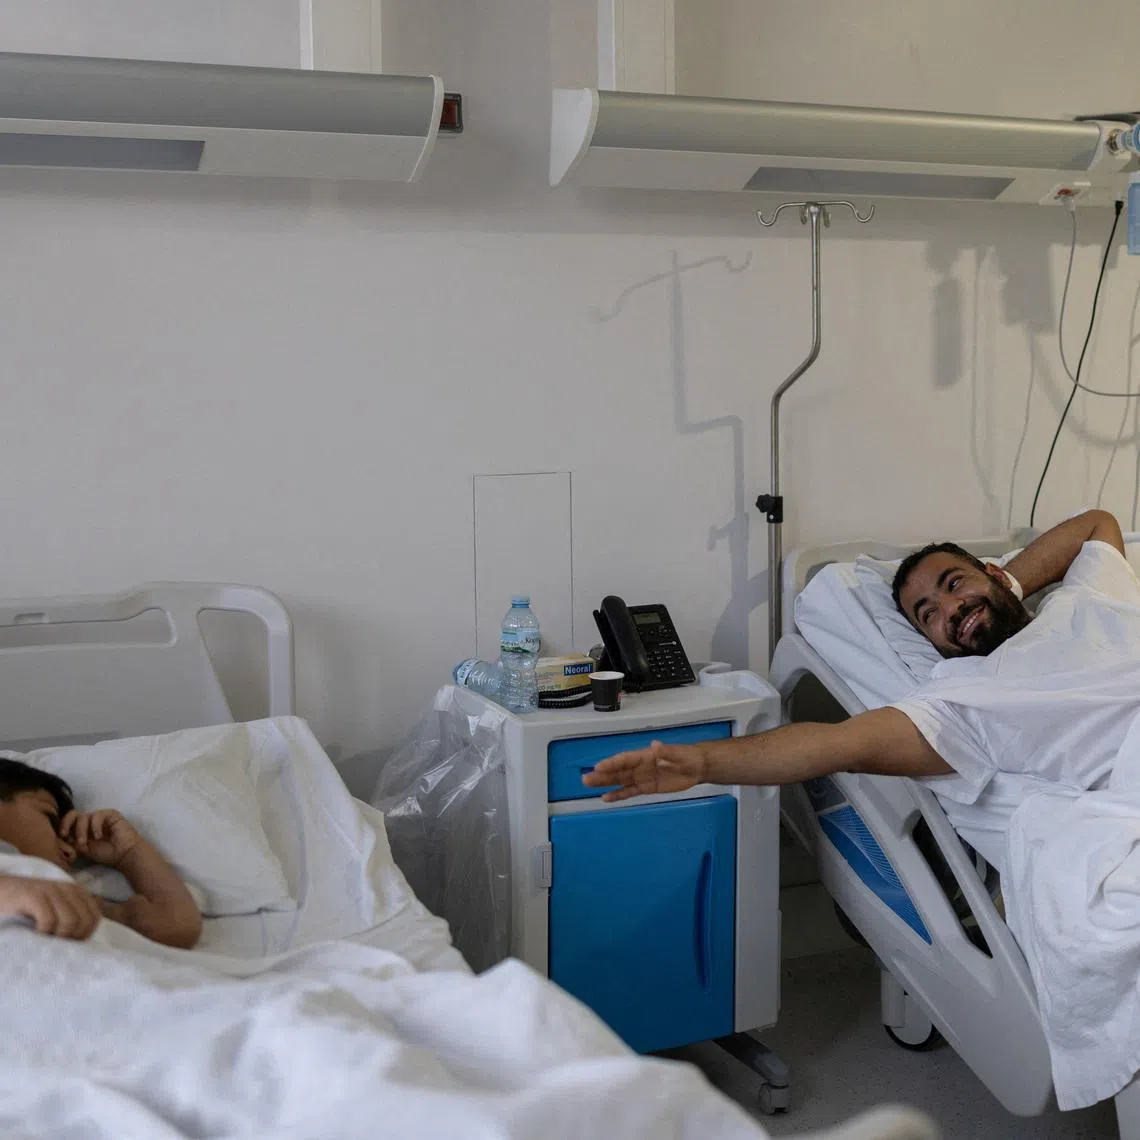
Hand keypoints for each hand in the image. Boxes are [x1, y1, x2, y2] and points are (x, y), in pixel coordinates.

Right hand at [0, 875, 101, 938]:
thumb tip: (84, 941)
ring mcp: (52, 890)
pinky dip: (44, 932)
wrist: (1, 891)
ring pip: (71, 921)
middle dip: (71, 938)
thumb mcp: (55, 908)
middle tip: (54, 943)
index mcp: (77, 892)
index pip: (94, 918)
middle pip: (85, 921)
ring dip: (58, 936)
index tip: (67, 943)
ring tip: (44, 938)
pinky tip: (35, 933)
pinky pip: (49, 920)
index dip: (84, 935)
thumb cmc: (27, 907)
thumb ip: (71, 916)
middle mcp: (69, 888)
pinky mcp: (34, 896)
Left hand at [61, 810, 142, 868]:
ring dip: (81, 830)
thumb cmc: (105, 854)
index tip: (61, 838)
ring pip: (83, 816)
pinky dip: (95, 827)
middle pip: (72, 814)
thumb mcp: (83, 850)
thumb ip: (72, 842)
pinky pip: (97, 816)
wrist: (123, 854)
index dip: (62, 827)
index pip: (67, 822)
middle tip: (65, 835)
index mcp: (81, 829)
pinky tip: (98, 836)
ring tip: (84, 843)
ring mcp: (99, 817)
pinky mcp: (110, 814)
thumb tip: (60, 838)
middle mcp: (89, 821)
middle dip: (66, 824)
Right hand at [582, 741, 706, 801]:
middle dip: (602, 775)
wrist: (697, 768)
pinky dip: (618, 795)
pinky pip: (629, 792)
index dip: (612, 763)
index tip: (598, 767)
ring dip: (605, 784)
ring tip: (588, 786)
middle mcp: (639, 766)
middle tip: (586, 779)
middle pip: (618, 771)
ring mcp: (642, 777)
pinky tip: (606, 798)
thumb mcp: (679, 754)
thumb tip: (655, 745)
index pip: (625, 759)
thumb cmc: (687, 757)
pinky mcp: (646, 788)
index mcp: (645, 756)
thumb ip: (666, 751)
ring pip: (620, 781)